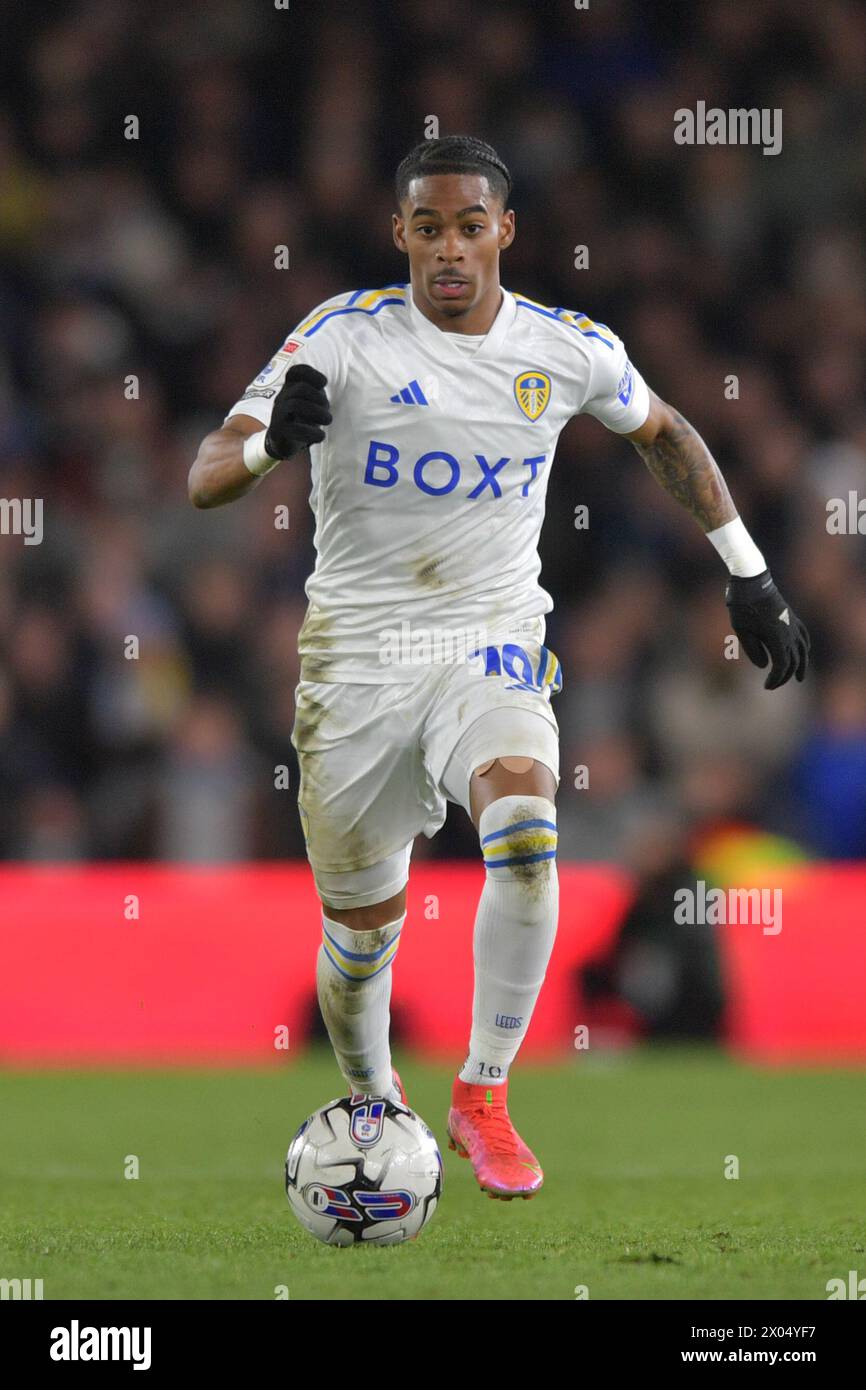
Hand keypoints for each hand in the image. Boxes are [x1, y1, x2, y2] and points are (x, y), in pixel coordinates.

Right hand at [264, 364, 331, 459]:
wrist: (282, 443)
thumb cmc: (300, 420)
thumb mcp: (309, 403)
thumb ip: (317, 395)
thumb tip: (325, 395)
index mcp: (290, 388)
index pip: (295, 372)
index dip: (312, 374)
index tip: (324, 383)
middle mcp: (282, 398)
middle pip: (301, 388)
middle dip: (320, 398)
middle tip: (328, 410)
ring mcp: (278, 413)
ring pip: (296, 404)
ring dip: (318, 413)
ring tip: (328, 420)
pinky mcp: (278, 430)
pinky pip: (294, 428)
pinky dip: (312, 433)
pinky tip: (321, 436)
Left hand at [725, 569, 809, 689]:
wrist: (752, 583)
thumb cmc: (743, 606)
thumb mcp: (742, 631)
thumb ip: (753, 650)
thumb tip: (764, 666)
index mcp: (777, 638)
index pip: (782, 665)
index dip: (776, 678)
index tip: (766, 686)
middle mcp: (789, 632)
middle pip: (793, 661)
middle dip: (784, 676)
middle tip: (772, 685)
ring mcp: (792, 624)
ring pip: (802, 650)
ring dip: (801, 665)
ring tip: (799, 678)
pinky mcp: (792, 617)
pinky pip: (803, 635)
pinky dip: (804, 646)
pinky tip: (804, 651)